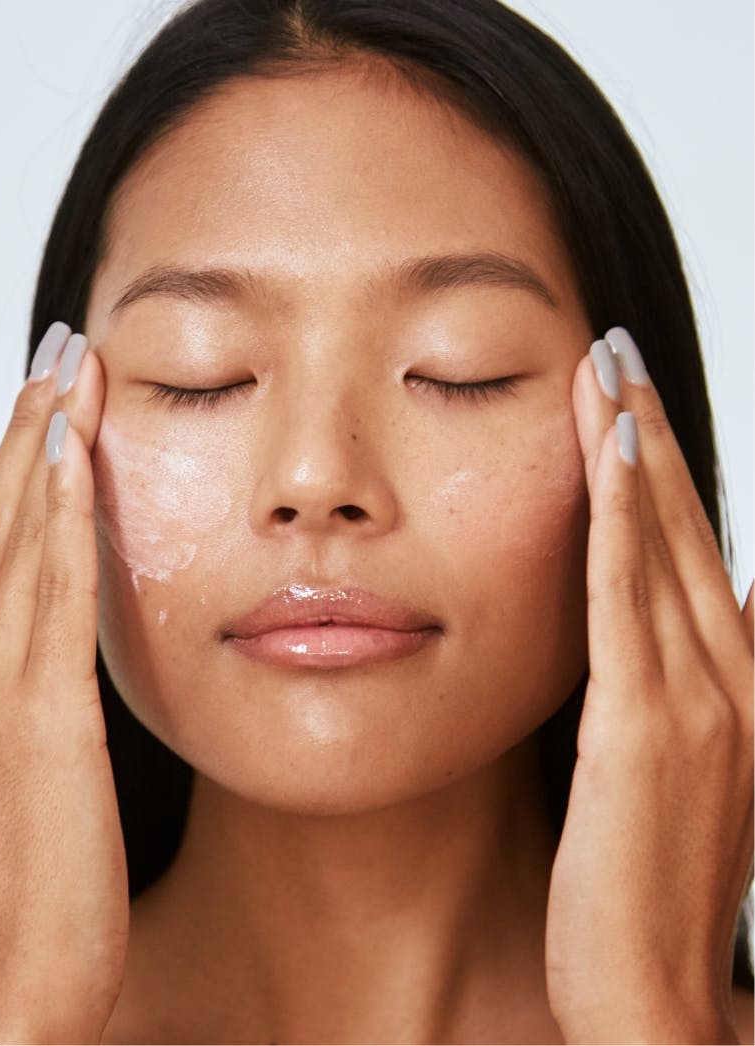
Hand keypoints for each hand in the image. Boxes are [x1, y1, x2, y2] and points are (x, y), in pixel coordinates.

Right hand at [0, 327, 127, 1043]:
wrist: (20, 986)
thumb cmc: (2, 887)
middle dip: (12, 430)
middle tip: (46, 354)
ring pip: (16, 542)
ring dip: (42, 447)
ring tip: (68, 373)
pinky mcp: (45, 717)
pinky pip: (55, 593)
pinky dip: (61, 516)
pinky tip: (73, 455)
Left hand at [545, 328, 752, 1044]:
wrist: (656, 994)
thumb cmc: (655, 886)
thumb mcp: (685, 772)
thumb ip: (685, 691)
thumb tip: (679, 625)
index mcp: (742, 689)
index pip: (703, 552)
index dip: (672, 472)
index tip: (635, 405)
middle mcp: (736, 680)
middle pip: (691, 527)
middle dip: (654, 432)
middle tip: (619, 353)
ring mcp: (700, 700)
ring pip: (666, 544)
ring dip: (638, 449)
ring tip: (609, 370)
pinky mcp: (644, 727)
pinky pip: (630, 599)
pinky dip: (626, 520)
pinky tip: (612, 456)